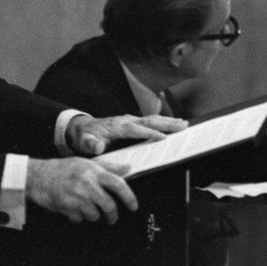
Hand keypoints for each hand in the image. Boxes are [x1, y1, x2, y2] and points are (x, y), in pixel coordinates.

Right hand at [26, 157, 135, 223]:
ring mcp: (77, 195)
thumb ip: (108, 167)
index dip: (129, 197)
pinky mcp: (67, 206)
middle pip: (109, 205)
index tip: (133, 206)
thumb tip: (128, 168)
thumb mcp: (86, 163)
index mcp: (94, 171)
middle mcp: (87, 183)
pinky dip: (78, 217)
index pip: (118, 184)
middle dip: (112, 216)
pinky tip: (73, 209)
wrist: (39, 176)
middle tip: (112, 218)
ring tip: (86, 208)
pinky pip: (80, 219)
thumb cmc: (63, 169)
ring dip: (92, 215)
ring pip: (94, 215)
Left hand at [66, 114, 186, 155]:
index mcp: (116, 127)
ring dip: (168, 121)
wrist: (83, 128)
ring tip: (184, 124)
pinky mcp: (133, 123)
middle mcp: (126, 121)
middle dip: (166, 123)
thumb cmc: (85, 137)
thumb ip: (90, 144)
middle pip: (148, 120)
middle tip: (182, 126)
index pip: (135, 129)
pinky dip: (164, 122)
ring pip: (152, 119)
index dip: (148, 133)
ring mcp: (131, 120)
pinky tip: (174, 124)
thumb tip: (98, 146)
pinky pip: (151, 122)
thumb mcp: (84, 143)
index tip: (162, 138)